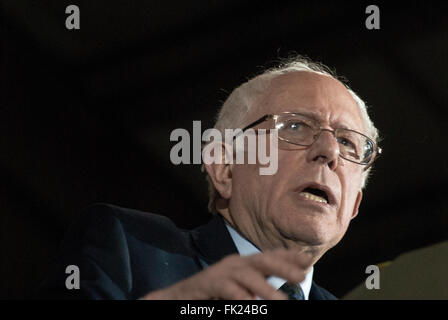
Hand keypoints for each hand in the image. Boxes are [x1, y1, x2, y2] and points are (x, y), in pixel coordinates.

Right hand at [141, 248, 309, 299]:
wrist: (179, 296)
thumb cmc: (213, 294)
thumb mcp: (239, 288)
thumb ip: (258, 285)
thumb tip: (281, 289)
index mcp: (244, 264)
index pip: (269, 257)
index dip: (288, 257)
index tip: (307, 261)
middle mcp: (234, 264)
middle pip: (262, 260)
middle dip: (283, 267)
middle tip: (302, 277)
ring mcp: (221, 272)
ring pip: (247, 277)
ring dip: (265, 289)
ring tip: (281, 302)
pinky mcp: (209, 284)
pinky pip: (227, 290)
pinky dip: (240, 298)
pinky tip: (250, 304)